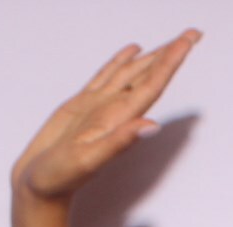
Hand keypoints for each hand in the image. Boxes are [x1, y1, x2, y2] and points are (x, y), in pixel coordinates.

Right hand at [15, 31, 200, 205]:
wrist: (39, 187)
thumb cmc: (60, 179)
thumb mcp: (89, 160)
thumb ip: (120, 142)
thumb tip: (152, 127)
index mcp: (120, 120)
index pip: (152, 84)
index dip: (171, 62)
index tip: (189, 40)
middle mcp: (114, 111)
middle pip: (148, 75)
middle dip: (170, 54)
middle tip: (193, 33)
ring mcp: (99, 106)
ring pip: (130, 73)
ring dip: (151, 56)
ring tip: (172, 39)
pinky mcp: (82, 105)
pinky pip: (106, 76)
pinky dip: (120, 61)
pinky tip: (131, 50)